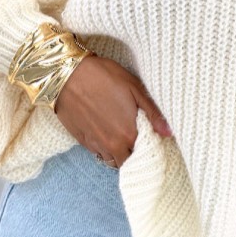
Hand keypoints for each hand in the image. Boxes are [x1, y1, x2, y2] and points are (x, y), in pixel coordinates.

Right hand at [54, 53, 172, 166]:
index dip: (149, 148)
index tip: (151, 140)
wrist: (66, 74)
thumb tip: (169, 133)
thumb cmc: (103, 77)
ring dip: (119, 154)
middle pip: (128, 162)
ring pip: (112, 161)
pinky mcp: (82, 141)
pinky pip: (98, 154)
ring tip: (121, 138)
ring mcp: (96, 145)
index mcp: (129, 134)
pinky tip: (106, 134)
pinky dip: (104, 149)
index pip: (145, 154)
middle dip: (134, 154)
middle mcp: (113, 145)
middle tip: (137, 139)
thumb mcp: (134, 88)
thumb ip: (153, 113)